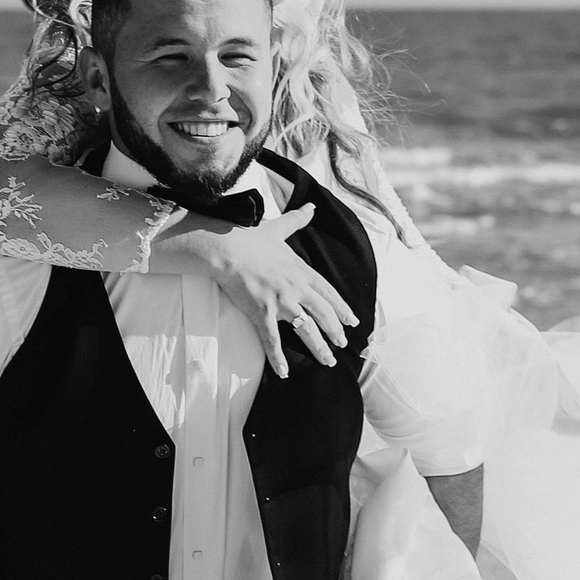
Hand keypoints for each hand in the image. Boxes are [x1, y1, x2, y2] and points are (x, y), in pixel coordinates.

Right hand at [164, 206, 358, 376]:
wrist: (227, 248)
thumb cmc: (251, 238)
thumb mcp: (278, 228)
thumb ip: (297, 219)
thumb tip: (311, 206)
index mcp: (302, 271)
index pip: (329, 293)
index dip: (342, 308)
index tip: (353, 321)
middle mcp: (297, 288)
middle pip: (323, 314)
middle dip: (336, 331)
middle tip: (343, 344)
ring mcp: (281, 302)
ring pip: (306, 330)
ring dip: (319, 347)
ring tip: (328, 361)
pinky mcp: (262, 313)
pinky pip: (273, 341)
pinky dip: (278, 359)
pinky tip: (284, 373)